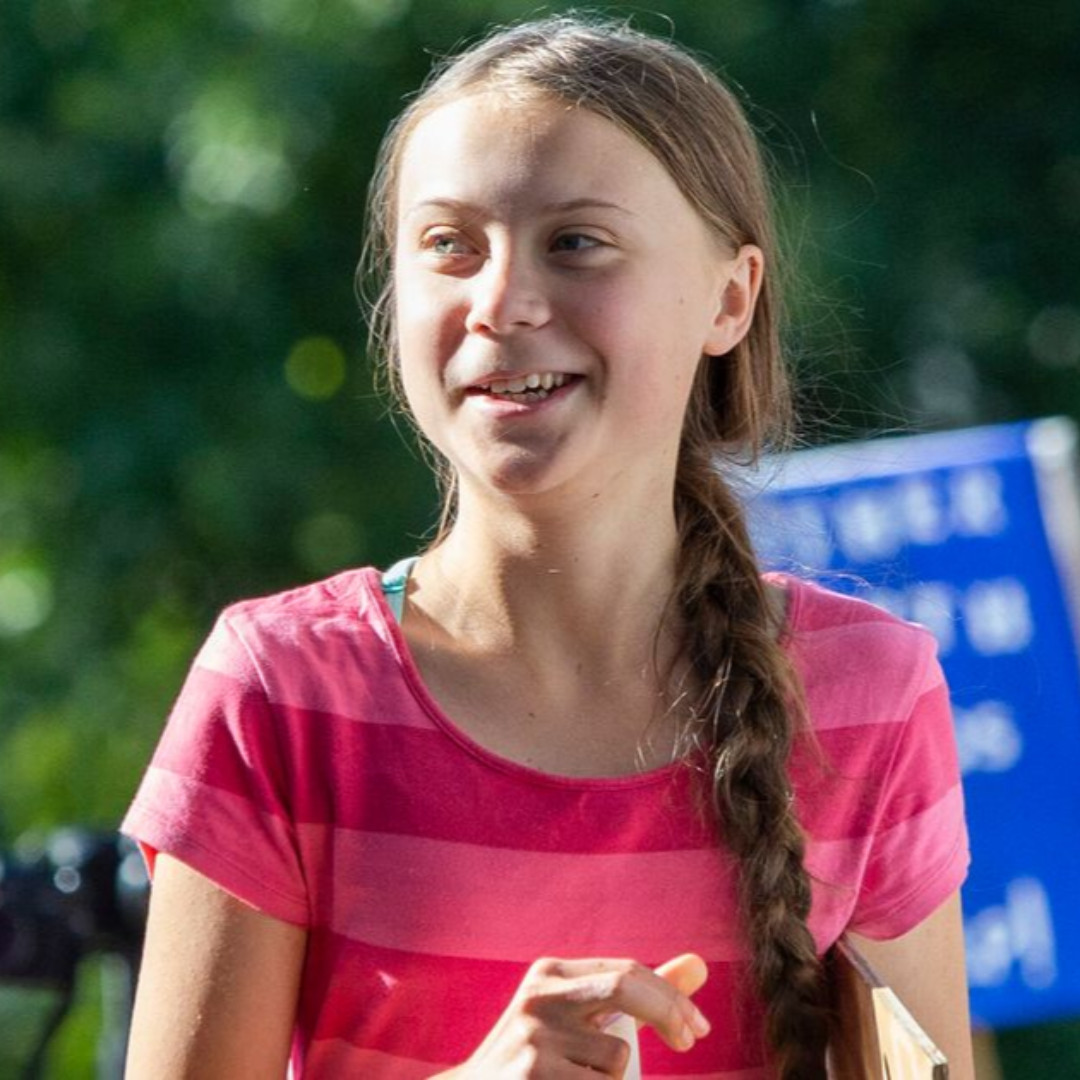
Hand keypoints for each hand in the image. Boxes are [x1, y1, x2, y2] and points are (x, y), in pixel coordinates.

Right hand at [438, 952, 709, 1077]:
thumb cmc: (545, 1058)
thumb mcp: (584, 1018)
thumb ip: (641, 994)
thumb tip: (700, 964)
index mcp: (552, 973)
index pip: (628, 971)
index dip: (671, 998)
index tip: (697, 1028)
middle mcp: (541, 995)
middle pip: (626, 988)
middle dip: (668, 1012)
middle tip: (690, 1041)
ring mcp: (534, 1036)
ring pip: (618, 1057)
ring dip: (614, 1079)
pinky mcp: (533, 1073)